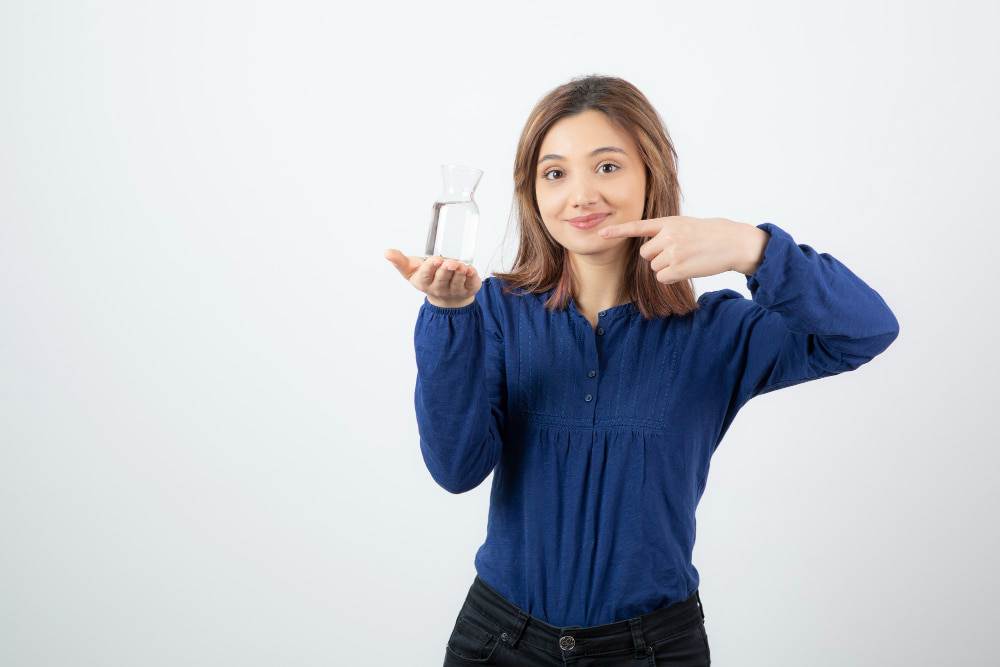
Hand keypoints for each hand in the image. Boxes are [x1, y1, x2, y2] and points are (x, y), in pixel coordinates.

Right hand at [384, 249, 480, 307]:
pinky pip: (471, 284)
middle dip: (446, 269)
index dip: (431, 268)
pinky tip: (471, 270)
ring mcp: (454, 291)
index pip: (426, 275)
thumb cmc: (427, 277)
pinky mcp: (468, 290)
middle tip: (451, 262)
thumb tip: (387, 252)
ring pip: (457, 282)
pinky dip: (472, 277)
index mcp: (424, 282)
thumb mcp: (411, 270)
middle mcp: (439, 289)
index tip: (435, 259)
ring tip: (461, 265)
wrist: (446, 297)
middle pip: (443, 278)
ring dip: (460, 273)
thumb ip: (399, 261)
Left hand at [597, 216, 768, 283]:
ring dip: (666, 268)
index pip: (638, 227)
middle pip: (645, 254)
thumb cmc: (710, 234)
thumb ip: (665, 233)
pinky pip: (662, 278)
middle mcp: (668, 235)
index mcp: (668, 222)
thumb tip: (648, 251)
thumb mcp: (685, 225)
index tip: (601, 234)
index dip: (618, 231)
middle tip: (679, 252)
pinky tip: (686, 269)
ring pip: (654, 267)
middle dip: (657, 257)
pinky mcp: (679, 268)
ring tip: (686, 259)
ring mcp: (673, 252)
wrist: (733, 242)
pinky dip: (671, 278)